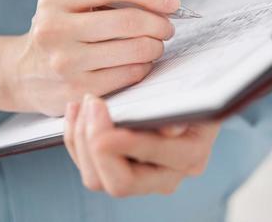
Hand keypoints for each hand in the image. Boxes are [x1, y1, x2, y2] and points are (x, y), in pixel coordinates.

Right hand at [0, 0, 178, 115]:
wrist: (20, 74)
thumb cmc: (59, 32)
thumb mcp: (70, 4)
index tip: (172, 1)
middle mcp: (56, 29)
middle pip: (129, 21)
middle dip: (160, 23)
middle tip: (167, 27)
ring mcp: (66, 63)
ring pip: (135, 50)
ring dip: (156, 46)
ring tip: (155, 44)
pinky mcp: (78, 90)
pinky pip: (130, 74)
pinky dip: (145, 66)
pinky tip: (141, 62)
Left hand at [64, 94, 220, 196]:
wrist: (194, 93)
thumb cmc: (193, 88)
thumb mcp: (194, 91)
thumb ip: (183, 110)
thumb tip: (170, 131)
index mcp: (189, 157)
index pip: (151, 162)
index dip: (119, 142)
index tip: (100, 110)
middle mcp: (167, 176)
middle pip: (118, 183)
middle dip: (94, 142)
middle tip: (91, 102)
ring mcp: (143, 178)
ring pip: (97, 179)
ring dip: (82, 140)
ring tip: (82, 103)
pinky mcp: (123, 170)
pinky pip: (89, 167)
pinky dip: (76, 139)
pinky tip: (76, 111)